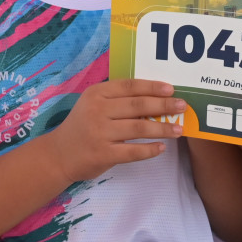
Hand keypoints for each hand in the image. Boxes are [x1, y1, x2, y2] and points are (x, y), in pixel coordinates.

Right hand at [44, 79, 183, 185]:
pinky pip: (133, 151)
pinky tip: (161, 148)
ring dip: (162, 128)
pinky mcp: (103, 154)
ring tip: (178, 129)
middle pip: (138, 105)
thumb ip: (116, 99)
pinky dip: (149, 150)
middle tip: (182, 107)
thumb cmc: (82, 126)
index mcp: (96, 94)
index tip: (171, 89)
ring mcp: (100, 133)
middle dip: (163, 105)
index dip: (152, 87)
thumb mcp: (92, 105)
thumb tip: (153, 98)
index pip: (129, 86)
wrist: (59, 154)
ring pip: (139, 127)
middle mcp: (98, 110)